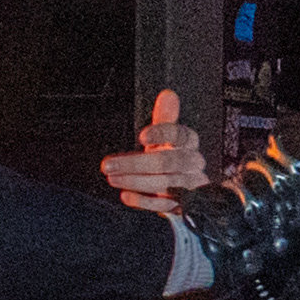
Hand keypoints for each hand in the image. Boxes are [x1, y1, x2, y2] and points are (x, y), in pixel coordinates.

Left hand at [101, 89, 207, 216]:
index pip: (179, 135)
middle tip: (107, 164)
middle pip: (166, 162)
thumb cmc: (169, 155)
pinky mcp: (182, 204)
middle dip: (134, 163)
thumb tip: (168, 94)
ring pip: (163, 183)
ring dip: (134, 181)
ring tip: (111, 178)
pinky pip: (163, 204)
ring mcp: (189, 185)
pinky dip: (143, 201)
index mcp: (189, 142)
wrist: (185, 186)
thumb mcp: (166, 135)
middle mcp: (192, 163)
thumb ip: (165, 117)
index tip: (141, 136)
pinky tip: (125, 196)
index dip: (162, 134)